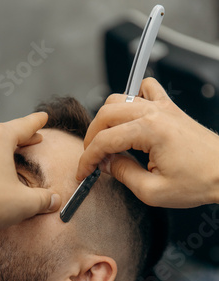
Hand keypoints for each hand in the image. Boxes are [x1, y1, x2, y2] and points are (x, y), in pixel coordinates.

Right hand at [77, 78, 218, 207]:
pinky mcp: (170, 108)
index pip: (104, 140)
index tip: (83, 172)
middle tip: (92, 159)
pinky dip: (132, 99)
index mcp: (149, 131)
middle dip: (91, 138)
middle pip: (105, 115)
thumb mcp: (152, 191)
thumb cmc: (198, 181)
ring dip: (106, 120)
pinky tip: (130, 117)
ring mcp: (162, 107)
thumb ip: (123, 174)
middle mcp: (154, 113)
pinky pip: (145, 89)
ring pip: (119, 99)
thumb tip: (106, 164)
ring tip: (106, 142)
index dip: (87, 158)